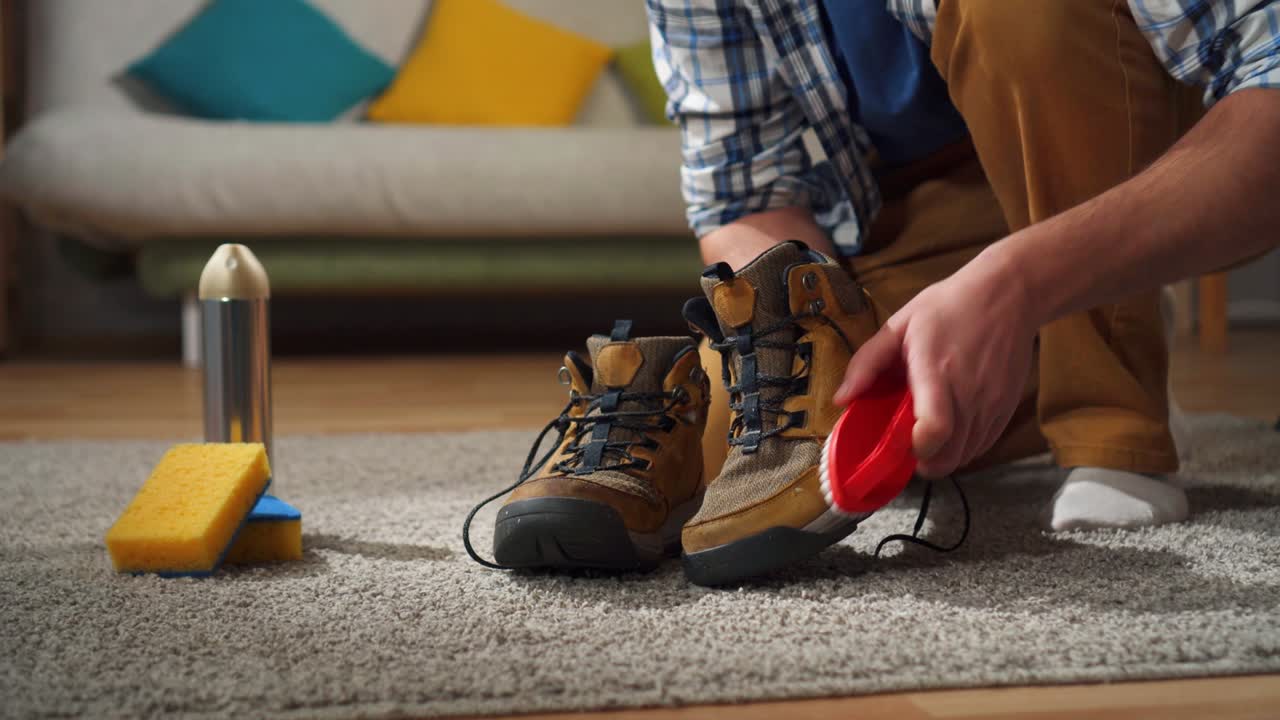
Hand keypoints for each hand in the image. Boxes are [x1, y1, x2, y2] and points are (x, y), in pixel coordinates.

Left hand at [833, 248, 1039, 476]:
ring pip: (965, 457)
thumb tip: (841, 399)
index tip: (899, 442)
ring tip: (926, 434)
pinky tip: (950, 428)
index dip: (914, 448)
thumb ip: (866, 363)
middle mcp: (969, 394)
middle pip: (947, 457)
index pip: (933, 430)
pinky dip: (963, 448)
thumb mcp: (899, 325)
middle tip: (906, 444)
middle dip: (922, 461)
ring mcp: (991, 404)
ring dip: (942, 456)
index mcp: (937, 372)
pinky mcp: (1006, 408)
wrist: (1007, 295)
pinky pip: (982, 446)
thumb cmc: (950, 307)